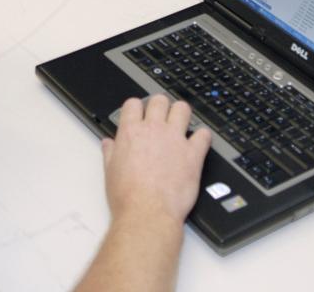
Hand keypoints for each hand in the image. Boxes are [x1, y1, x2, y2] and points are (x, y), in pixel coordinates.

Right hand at [101, 96, 211, 226]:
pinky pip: (204, 134)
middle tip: (161, 118)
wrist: (147, 213)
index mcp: (131, 132)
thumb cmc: (128, 197)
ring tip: (181, 124)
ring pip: (183, 109)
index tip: (139, 115)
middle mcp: (153, 130)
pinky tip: (198, 143)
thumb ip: (110, 152)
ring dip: (181, 114)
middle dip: (160, 106)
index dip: (137, 108)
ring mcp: (175, 139)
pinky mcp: (193, 153)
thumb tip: (108, 144)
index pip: (134, 104)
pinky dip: (202, 137)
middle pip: (159, 100)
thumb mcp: (110, 172)